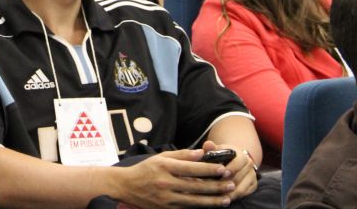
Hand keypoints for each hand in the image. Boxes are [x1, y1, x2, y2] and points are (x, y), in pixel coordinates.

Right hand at [113, 148, 236, 208]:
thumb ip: (181, 155)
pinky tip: (211, 205)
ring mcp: (165, 198)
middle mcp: (165, 182)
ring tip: (226, 198)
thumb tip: (201, 153)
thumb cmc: (145, 169)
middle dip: (216, 186)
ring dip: (213, 200)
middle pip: (196, 186)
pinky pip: (187, 208)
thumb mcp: (160, 157)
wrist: (126, 186)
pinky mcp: (166, 208)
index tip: (223, 169)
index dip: (209, 169)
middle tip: (231, 184)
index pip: (191, 168)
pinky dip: (200, 207)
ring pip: (195, 201)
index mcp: (164, 166)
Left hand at [202, 140, 257, 200]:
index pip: (239, 162)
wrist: (233, 160)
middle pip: (239, 177)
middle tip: (216, 188)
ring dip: (229, 193)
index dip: (231, 168)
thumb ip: (211, 148)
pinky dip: (233, 197)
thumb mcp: (216, 150)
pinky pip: (244, 194)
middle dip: (227, 183)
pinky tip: (223, 198)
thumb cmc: (221, 155)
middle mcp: (249, 165)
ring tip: (217, 196)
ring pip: (242, 188)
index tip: (222, 174)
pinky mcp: (252, 185)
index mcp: (242, 155)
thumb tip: (208, 144)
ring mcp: (252, 176)